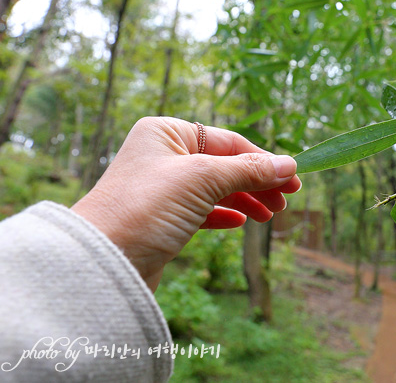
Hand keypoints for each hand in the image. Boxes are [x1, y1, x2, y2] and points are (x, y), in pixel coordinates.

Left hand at [71, 117, 300, 291]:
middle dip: (257, 182)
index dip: (264, 160)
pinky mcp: (160, 218)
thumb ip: (248, 170)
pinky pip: (200, 210)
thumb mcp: (202, 179)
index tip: (294, 179)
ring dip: (245, 200)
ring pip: (214, 188)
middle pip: (224, 164)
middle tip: (285, 202)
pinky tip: (239, 223)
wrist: (101, 262)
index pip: (228, 141)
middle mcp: (162, 155)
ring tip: (269, 216)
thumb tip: (289, 164)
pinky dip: (223, 214)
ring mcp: (160, 187)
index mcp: (166, 132)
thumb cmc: (145, 208)